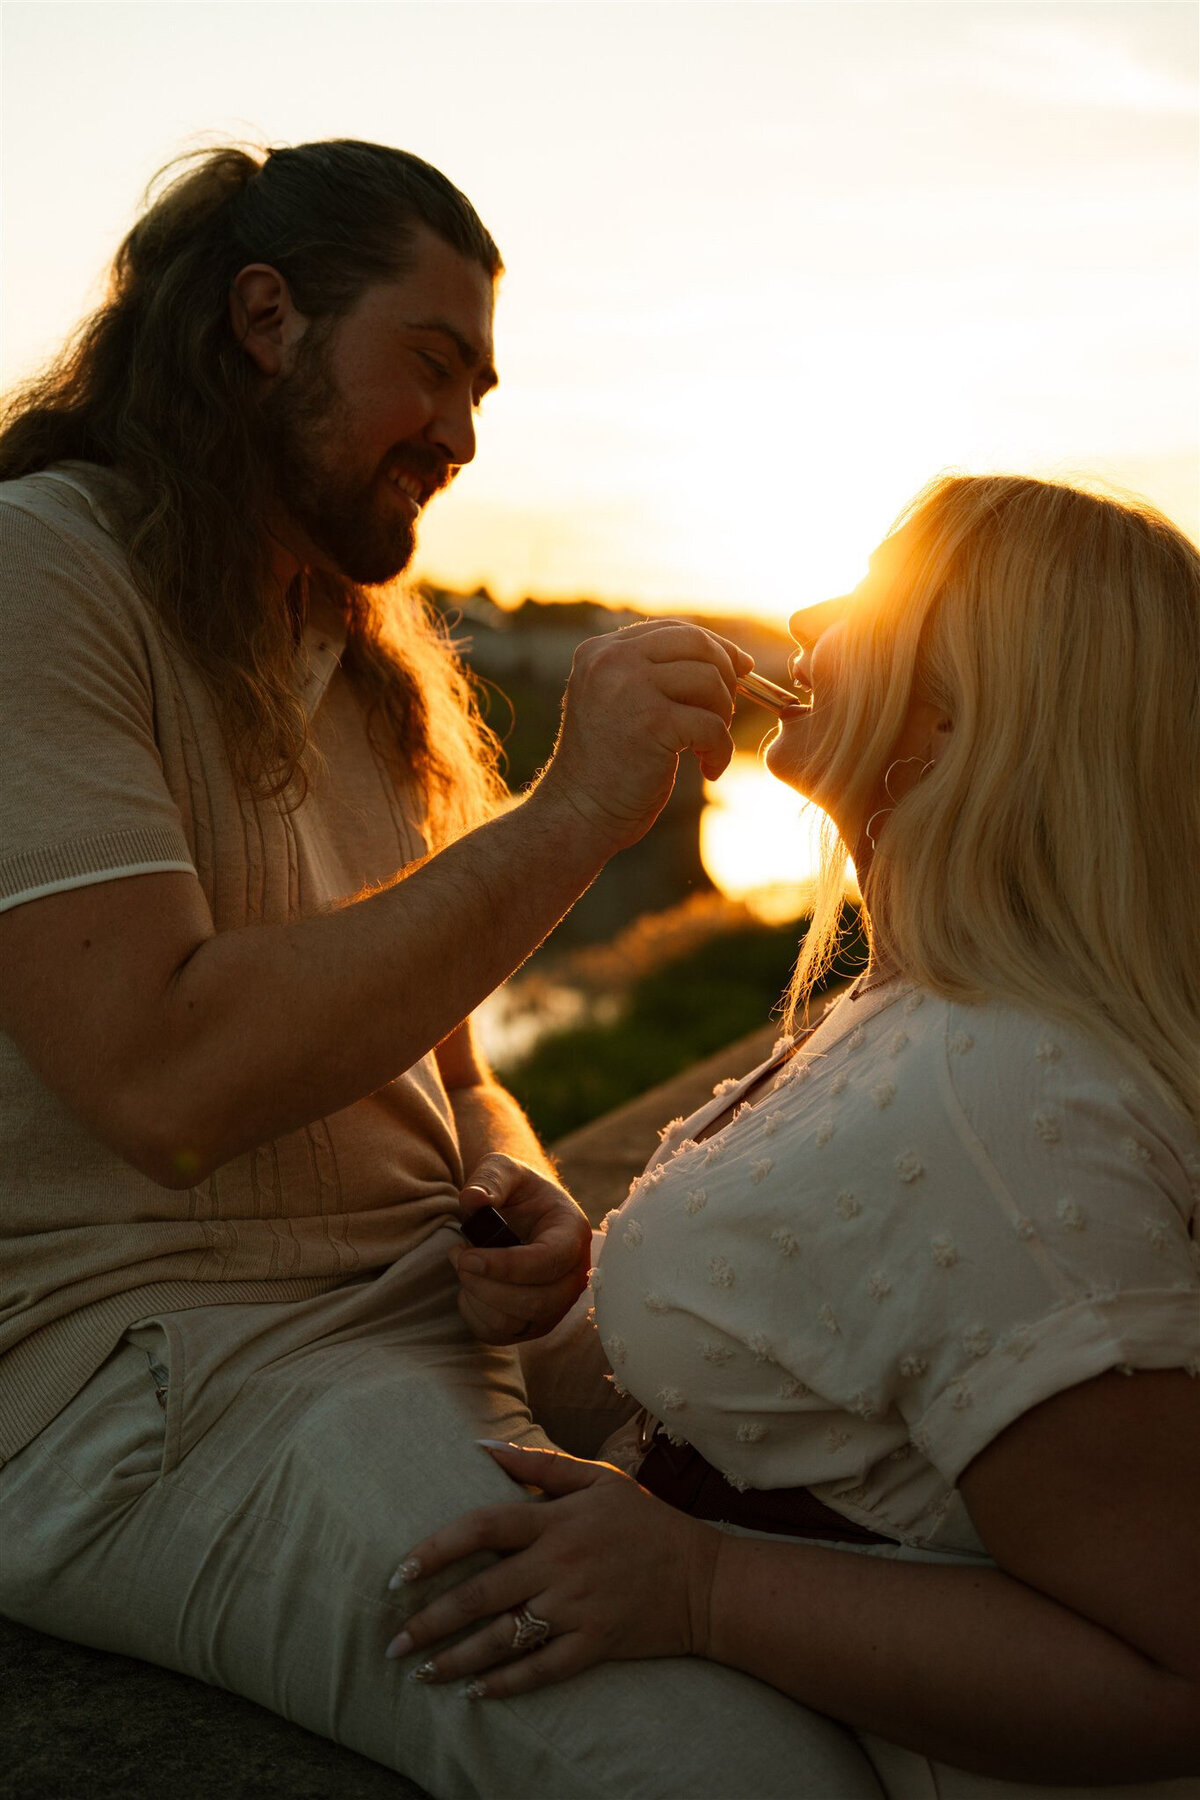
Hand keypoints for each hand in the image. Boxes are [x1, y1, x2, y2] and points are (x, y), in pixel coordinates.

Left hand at [385, 1442, 721, 1697]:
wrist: (705, 1579)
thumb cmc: (646, 1522)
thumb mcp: (598, 1480)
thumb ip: (539, 1465)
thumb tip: (481, 1446)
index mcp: (557, 1521)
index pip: (483, 1528)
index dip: (437, 1549)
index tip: (400, 1573)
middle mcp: (561, 1564)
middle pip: (483, 1592)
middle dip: (431, 1620)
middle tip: (392, 1641)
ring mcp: (578, 1609)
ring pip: (504, 1638)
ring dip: (456, 1659)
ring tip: (420, 1672)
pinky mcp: (595, 1646)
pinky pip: (541, 1670)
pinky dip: (505, 1684)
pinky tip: (473, 1693)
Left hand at [449, 1155, 590, 1343]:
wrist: (521, 1215)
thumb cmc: (515, 1192)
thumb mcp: (503, 1170)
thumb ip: (490, 1179)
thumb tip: (473, 1200)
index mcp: (572, 1233)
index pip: (549, 1262)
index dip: (506, 1265)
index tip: (467, 1255)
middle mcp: (573, 1277)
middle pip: (533, 1302)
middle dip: (484, 1283)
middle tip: (458, 1254)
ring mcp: (555, 1306)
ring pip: (513, 1323)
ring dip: (476, 1296)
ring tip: (462, 1263)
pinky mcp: (532, 1325)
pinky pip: (497, 1334)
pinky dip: (473, 1312)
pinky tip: (469, 1284)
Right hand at [538, 620, 752, 853]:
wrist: (578, 813)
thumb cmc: (606, 767)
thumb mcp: (618, 703)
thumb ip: (651, 674)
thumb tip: (730, 658)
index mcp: (601, 652)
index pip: (674, 631)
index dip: (716, 648)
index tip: (740, 670)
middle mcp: (612, 660)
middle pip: (697, 644)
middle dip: (726, 675)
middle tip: (726, 712)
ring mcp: (631, 688)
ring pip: (711, 681)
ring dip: (723, 716)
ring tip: (708, 745)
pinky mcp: (653, 722)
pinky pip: (713, 725)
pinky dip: (721, 751)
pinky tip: (709, 769)